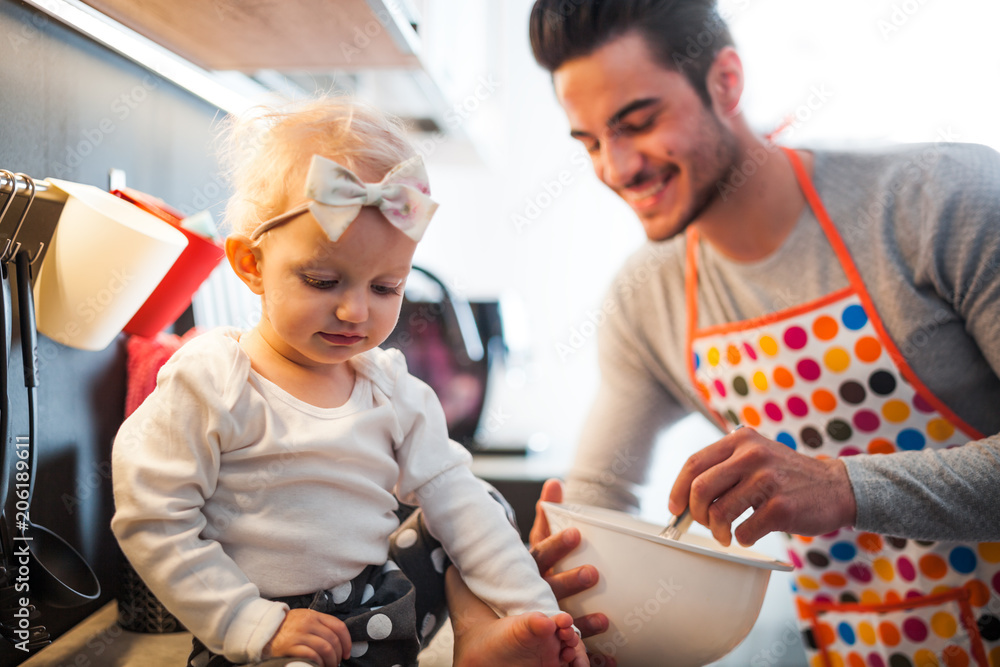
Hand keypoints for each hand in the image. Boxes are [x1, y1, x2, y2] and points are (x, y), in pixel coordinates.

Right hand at [263, 608, 351, 666]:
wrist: (262, 631)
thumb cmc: (286, 628)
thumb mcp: (303, 619)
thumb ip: (319, 625)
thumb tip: (337, 640)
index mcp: (313, 615)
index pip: (338, 626)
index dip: (347, 641)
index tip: (347, 652)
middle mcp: (307, 623)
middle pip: (333, 639)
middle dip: (339, 654)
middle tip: (338, 662)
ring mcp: (299, 634)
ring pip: (325, 648)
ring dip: (331, 661)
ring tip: (330, 666)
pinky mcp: (291, 646)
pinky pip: (312, 655)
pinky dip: (319, 662)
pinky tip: (318, 666)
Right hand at [530, 478, 613, 665]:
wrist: (503, 615)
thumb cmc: (531, 571)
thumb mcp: (538, 544)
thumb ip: (548, 515)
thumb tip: (555, 483)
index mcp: (530, 568)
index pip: (541, 554)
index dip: (557, 545)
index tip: (575, 533)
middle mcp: (535, 592)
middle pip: (551, 587)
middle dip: (570, 581)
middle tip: (592, 573)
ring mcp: (544, 616)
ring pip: (561, 619)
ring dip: (582, 621)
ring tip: (604, 619)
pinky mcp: (555, 638)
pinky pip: (573, 648)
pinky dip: (592, 655)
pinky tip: (608, 658)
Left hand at [668, 427, 856, 546]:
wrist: (837, 486)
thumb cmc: (788, 476)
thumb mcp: (756, 455)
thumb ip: (725, 467)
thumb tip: (685, 498)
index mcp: (741, 440)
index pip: (694, 463)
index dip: (677, 490)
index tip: (674, 509)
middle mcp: (752, 455)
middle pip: (700, 489)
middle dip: (694, 514)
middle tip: (703, 524)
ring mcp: (767, 480)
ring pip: (719, 513)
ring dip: (717, 532)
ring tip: (726, 535)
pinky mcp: (781, 507)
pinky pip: (744, 531)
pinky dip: (741, 539)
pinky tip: (750, 534)